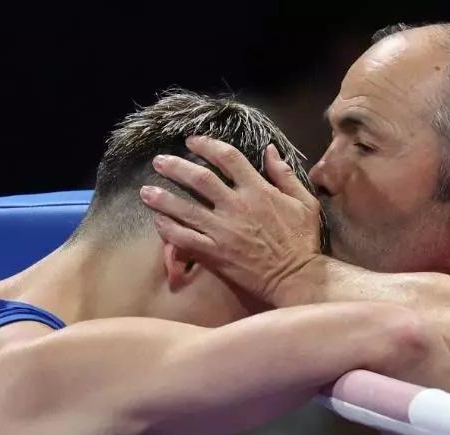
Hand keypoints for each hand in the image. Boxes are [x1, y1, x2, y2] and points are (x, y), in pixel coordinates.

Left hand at [140, 136, 323, 303]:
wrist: (296, 277)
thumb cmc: (302, 240)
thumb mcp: (304, 201)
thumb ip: (284, 174)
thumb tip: (270, 150)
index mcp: (258, 190)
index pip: (228, 158)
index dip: (207, 145)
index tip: (191, 141)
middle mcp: (237, 206)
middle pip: (199, 178)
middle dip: (175, 166)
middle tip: (158, 161)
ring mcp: (224, 231)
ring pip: (185, 209)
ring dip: (162, 198)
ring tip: (145, 191)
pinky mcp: (216, 254)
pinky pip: (185, 239)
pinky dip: (168, 229)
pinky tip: (157, 221)